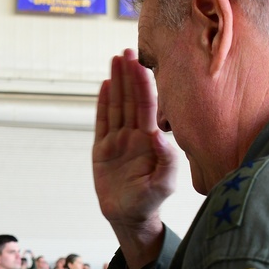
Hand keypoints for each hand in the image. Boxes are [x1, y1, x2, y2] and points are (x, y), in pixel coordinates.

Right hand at [93, 49, 176, 268]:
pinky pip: (102, 122)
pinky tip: (105, 85)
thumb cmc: (151, 201)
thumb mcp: (166, 183)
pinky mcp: (102, 150)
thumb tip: (157, 133)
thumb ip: (167, 159)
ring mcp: (118, 141)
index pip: (146, 106)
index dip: (143, 83)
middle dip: (129, 75)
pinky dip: (103, 103)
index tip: (140, 62)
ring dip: (116, 83)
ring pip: (116, 106)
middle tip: (126, 51)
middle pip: (131, 99)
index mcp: (150, 140)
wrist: (130, 217)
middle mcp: (134, 136)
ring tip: (115, 60)